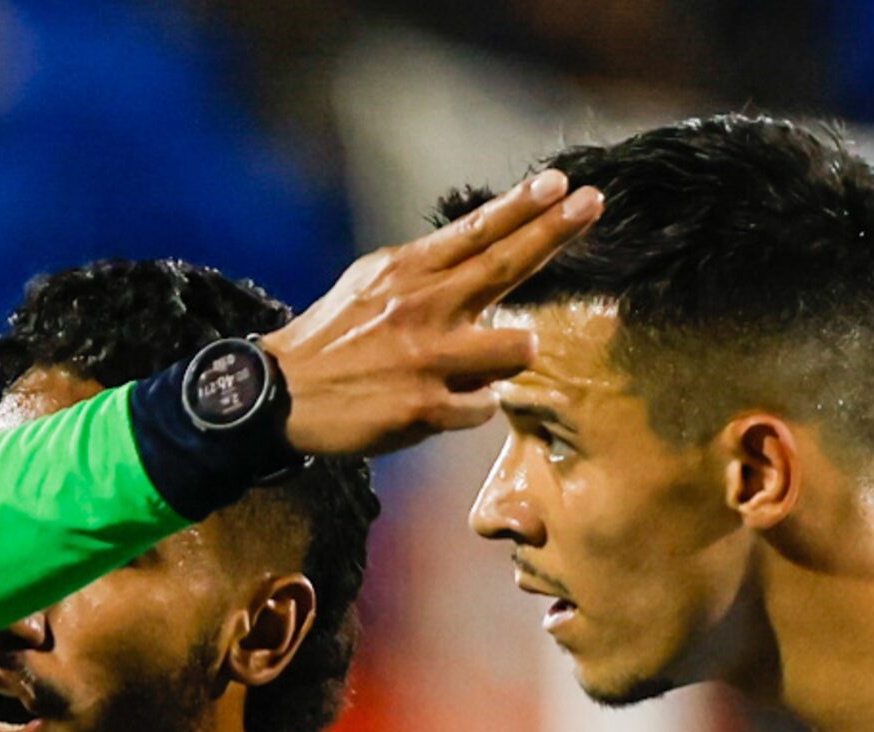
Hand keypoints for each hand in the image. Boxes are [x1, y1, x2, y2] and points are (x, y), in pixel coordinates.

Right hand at [263, 170, 601, 456]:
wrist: (279, 395)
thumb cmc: (331, 340)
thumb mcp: (369, 284)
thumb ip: (424, 270)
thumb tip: (477, 255)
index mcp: (407, 272)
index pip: (476, 231)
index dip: (522, 205)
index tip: (560, 183)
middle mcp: (422, 306)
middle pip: (506, 264)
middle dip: (555, 231)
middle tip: (594, 203)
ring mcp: (427, 356)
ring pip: (516, 347)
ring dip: (508, 356)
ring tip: (473, 364)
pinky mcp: (426, 406)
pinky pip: (484, 405)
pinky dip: (471, 405)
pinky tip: (438, 404)